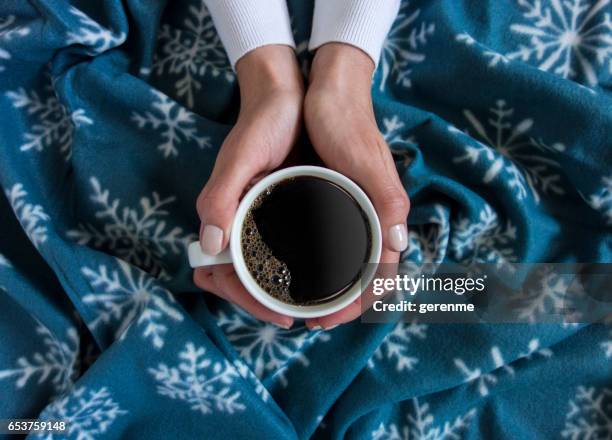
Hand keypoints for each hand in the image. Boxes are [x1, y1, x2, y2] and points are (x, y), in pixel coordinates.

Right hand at [194, 46, 302, 328]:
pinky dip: (295, 269)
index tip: (283, 315)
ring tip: (314, 305)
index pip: (224, 275)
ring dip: (281, 293)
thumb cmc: (262, 123)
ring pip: (263, 270)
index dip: (249, 300)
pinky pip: (282, 249)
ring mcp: (260, 218)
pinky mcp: (281, 209)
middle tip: (302, 317)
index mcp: (224, 217)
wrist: (285, 97)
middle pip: (243, 280)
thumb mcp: (240, 157)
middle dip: (266, 304)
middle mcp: (239, 223)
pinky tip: (319, 273)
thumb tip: (211, 246)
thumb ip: (220, 197)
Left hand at [304, 43, 409, 328]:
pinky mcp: (331, 197)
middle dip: (340, 301)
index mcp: (384, 213)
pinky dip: (318, 258)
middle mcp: (370, 216)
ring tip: (297, 297)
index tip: (328, 320)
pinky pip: (330, 237)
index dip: (359, 303)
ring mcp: (351, 208)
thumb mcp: (367, 162)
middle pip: (362, 272)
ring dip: (328, 283)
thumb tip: (396, 247)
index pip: (381, 273)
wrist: (328, 91)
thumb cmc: (348, 124)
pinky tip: (294, 264)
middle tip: (308, 317)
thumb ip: (388, 201)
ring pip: (346, 258)